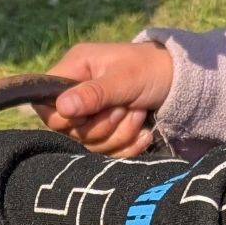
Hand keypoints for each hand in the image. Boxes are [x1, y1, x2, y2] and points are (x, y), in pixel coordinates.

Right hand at [38, 41, 172, 156]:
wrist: (180, 83)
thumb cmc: (151, 70)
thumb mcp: (124, 79)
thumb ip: (93, 93)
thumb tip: (62, 107)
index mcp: (73, 70)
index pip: (46, 105)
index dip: (67, 117)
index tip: (94, 110)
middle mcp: (76, 93)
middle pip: (69, 131)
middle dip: (103, 126)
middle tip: (126, 108)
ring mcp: (90, 115)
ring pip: (89, 145)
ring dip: (120, 135)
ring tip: (139, 114)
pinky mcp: (105, 134)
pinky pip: (106, 154)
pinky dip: (128, 147)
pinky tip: (144, 134)